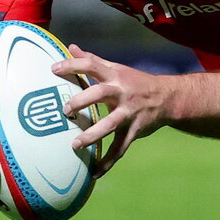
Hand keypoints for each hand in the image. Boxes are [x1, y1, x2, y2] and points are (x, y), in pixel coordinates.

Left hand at [53, 45, 168, 176]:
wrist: (167, 97)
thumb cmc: (134, 81)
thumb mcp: (116, 68)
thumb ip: (93, 60)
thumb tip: (71, 47)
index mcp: (115, 75)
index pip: (92, 65)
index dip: (73, 65)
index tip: (52, 70)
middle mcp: (122, 92)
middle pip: (100, 93)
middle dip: (82, 101)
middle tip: (65, 110)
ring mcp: (129, 113)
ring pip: (111, 124)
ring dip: (93, 135)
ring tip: (75, 145)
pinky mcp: (134, 130)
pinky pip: (120, 148)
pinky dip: (108, 162)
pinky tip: (94, 173)